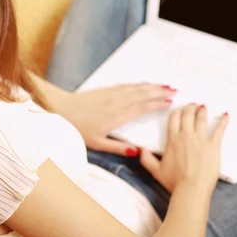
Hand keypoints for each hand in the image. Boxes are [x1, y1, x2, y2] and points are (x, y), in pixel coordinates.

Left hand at [59, 83, 175, 156]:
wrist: (61, 108)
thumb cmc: (78, 128)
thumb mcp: (97, 144)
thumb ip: (118, 148)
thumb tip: (137, 152)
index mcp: (117, 116)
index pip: (142, 108)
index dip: (156, 104)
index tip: (170, 102)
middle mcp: (117, 102)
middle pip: (142, 94)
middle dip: (159, 91)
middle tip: (175, 90)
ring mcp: (111, 94)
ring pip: (136, 88)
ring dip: (151, 86)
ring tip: (165, 85)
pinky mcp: (105, 90)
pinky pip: (126, 85)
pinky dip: (138, 84)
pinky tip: (144, 84)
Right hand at [139, 104, 228, 192]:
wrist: (191, 189)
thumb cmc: (174, 182)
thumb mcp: (156, 171)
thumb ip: (146, 159)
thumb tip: (140, 150)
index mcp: (173, 139)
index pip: (174, 118)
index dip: (177, 111)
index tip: (180, 109)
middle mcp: (186, 136)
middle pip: (188, 115)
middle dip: (190, 107)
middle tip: (193, 104)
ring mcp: (201, 140)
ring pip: (201, 119)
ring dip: (202, 111)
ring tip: (203, 106)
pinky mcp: (214, 146)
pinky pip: (219, 130)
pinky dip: (223, 122)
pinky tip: (226, 115)